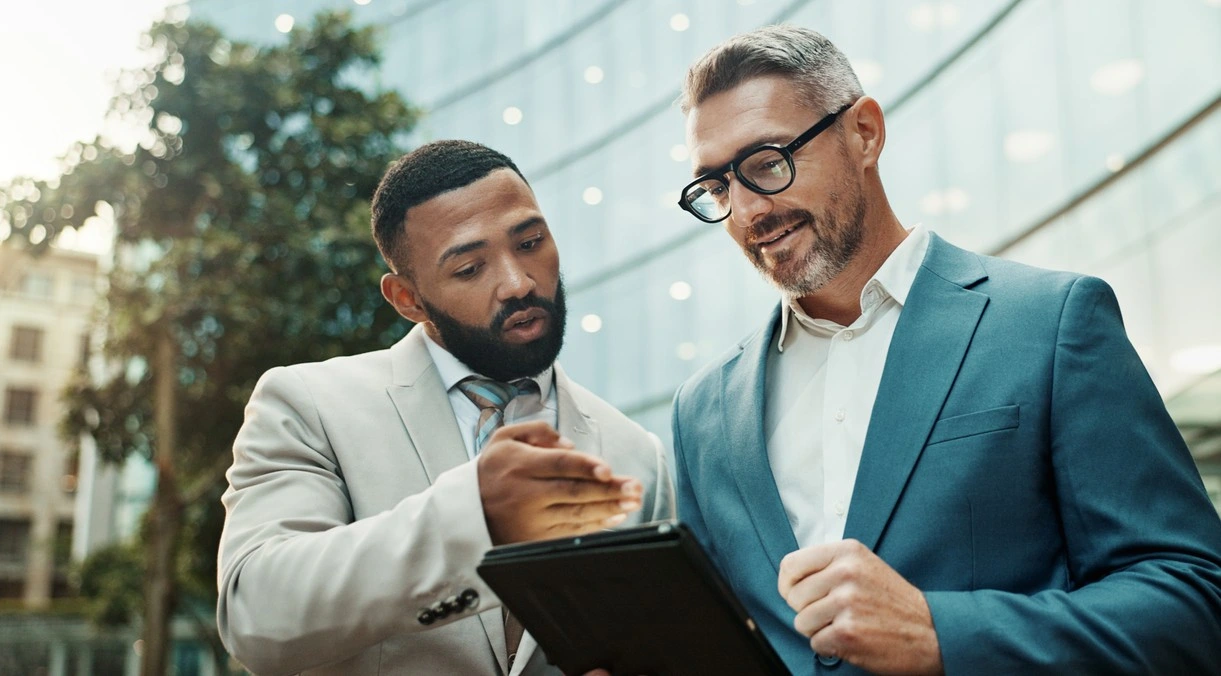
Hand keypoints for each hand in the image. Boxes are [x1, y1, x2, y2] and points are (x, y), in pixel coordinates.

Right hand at [478, 420, 642, 544]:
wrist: (465, 512)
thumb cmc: (491, 471)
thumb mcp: (504, 439)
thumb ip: (537, 432)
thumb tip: (570, 444)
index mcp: (520, 466)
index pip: (560, 465)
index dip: (587, 467)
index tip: (609, 470)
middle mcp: (526, 495)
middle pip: (575, 492)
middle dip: (610, 490)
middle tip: (635, 488)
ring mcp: (532, 521)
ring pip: (577, 514)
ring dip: (610, 508)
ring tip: (634, 501)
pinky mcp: (535, 540)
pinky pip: (572, 532)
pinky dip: (596, 525)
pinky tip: (616, 516)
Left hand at [778, 539, 942, 675]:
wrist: (932, 633)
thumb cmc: (893, 601)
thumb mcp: (864, 566)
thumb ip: (828, 565)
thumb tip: (789, 577)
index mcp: (847, 551)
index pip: (790, 565)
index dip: (787, 585)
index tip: (794, 594)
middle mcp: (845, 572)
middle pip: (793, 597)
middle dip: (807, 610)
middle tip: (832, 614)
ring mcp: (846, 602)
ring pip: (801, 622)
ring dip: (819, 630)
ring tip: (845, 625)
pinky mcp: (847, 631)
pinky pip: (816, 642)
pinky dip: (831, 646)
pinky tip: (853, 638)